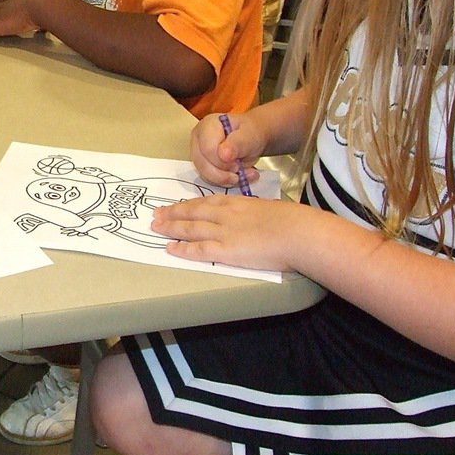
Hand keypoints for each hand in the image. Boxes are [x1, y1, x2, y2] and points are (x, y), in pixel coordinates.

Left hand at [151, 195, 312, 272]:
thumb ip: (255, 214)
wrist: (298, 232)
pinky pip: (198, 249)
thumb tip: (254, 221)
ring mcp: (223, 232)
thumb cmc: (292, 222)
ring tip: (156, 228)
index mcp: (237, 203)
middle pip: (192, 212)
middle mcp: (225, 215)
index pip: (206, 203)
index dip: (187, 205)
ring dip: (171, 228)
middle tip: (156, 214)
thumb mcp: (269, 210)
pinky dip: (182, 249)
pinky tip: (170, 249)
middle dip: (172, 214)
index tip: (175, 206)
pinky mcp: (225, 250)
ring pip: (190, 228)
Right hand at [190, 113, 264, 188]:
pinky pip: (210, 180)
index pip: (208, 150)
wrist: (251, 138)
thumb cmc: (250, 133)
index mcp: (207, 126)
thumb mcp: (250, 135)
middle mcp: (198, 139)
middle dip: (224, 174)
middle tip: (241, 169)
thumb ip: (238, 143)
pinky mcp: (202, 166)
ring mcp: (198, 154)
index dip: (224, 162)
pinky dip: (225, 182)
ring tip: (245, 173)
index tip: (239, 164)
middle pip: (203, 165)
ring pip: (205, 175)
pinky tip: (239, 176)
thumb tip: (224, 155)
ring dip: (227, 179)